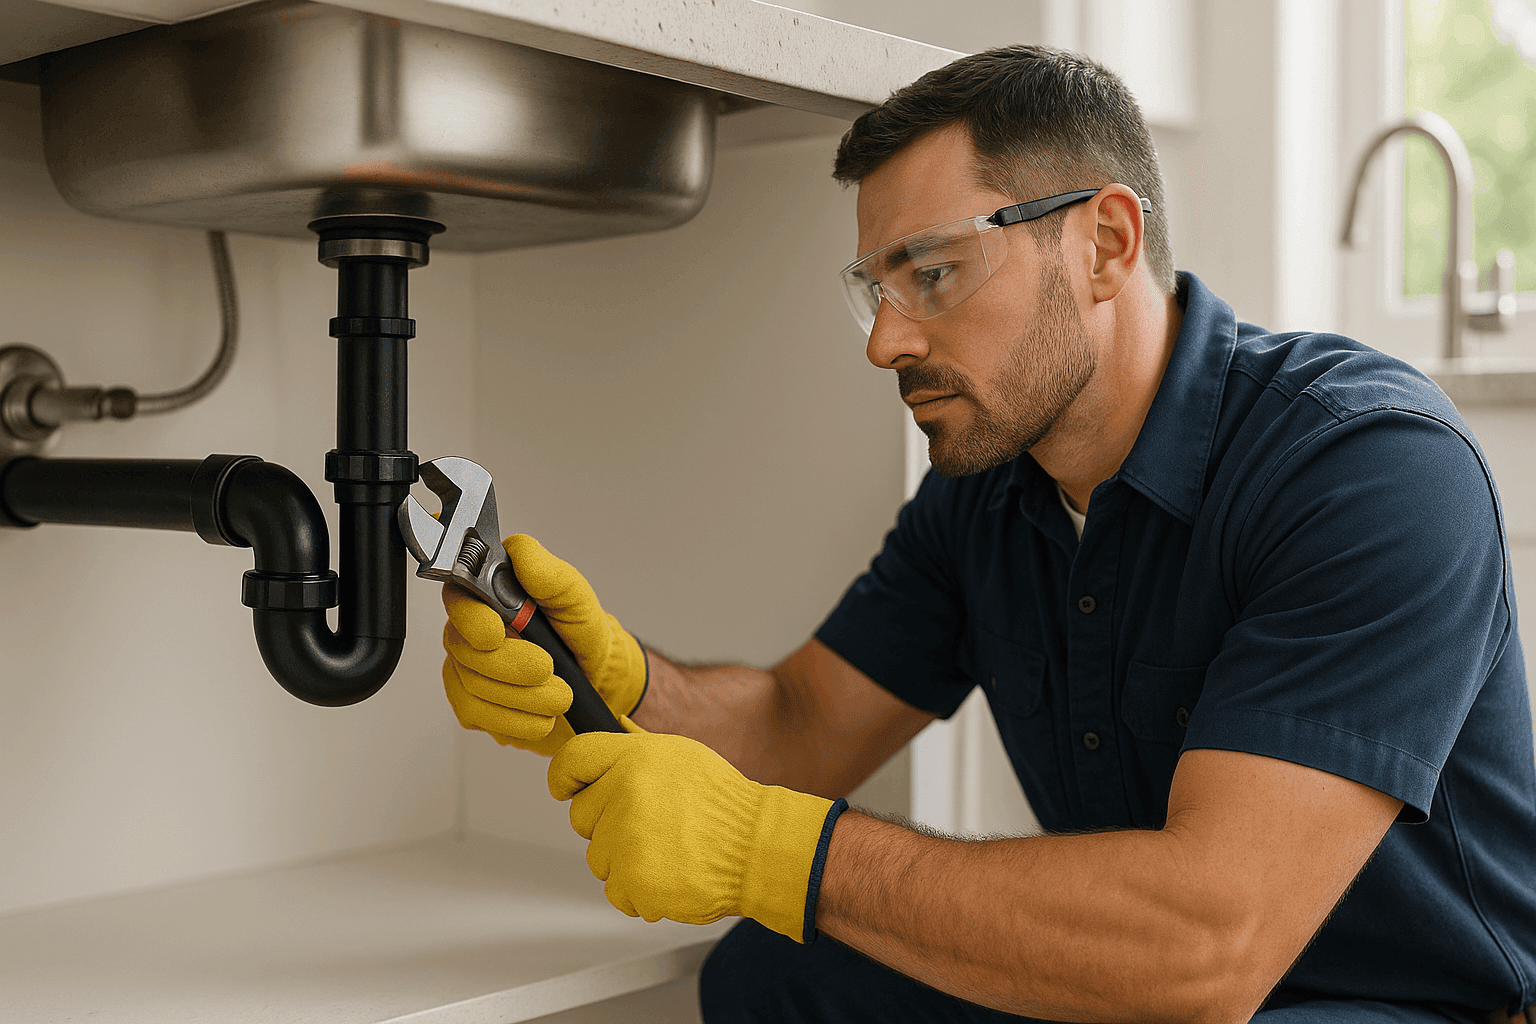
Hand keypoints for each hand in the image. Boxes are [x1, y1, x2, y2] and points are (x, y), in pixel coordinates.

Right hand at [442, 534, 648, 754]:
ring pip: (474, 690)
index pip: (458, 601)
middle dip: (512, 667)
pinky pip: (480, 718)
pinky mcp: (475, 707)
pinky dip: (518, 721)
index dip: (472, 620)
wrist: (596, 677)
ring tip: (559, 695)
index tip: (496, 633)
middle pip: (465, 653)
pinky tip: (541, 715)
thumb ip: (548, 573)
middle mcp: (471, 633)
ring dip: (524, 698)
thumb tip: (519, 551)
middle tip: (548, 670)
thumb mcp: (574, 596)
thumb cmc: (579, 632)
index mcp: (489, 598)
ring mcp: (469, 672)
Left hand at [548, 728, 840, 941]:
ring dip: (624, 860)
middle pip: (581, 816)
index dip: (564, 777)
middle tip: (649, 825)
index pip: (572, 759)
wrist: (757, 848)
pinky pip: (616, 891)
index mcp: (634, 758)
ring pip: (597, 857)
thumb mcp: (682, 755)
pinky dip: (639, 891)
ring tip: (666, 849)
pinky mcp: (634, 882)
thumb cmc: (724, 804)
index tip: (567, 789)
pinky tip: (668, 872)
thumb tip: (612, 726)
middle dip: (607, 824)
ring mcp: (627, 840)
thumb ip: (637, 746)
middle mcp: (625, 794)